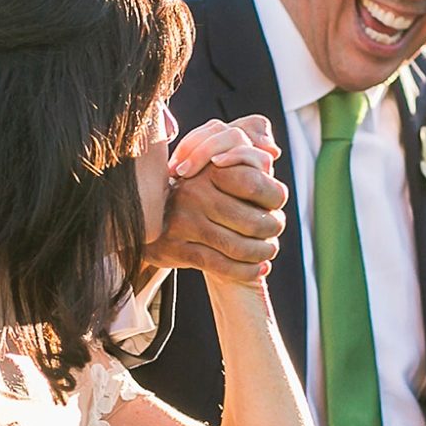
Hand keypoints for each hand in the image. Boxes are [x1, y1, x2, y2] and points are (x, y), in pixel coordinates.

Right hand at [150, 118, 287, 285]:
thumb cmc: (196, 193)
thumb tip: (274, 153)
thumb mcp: (216, 169)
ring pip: (237, 247)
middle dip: (271, 230)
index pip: (254, 183)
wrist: (150, 219)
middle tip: (274, 233)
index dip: (274, 197)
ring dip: (260, 253)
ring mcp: (183, 224)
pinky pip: (219, 265)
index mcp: (207, 170)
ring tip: (268, 252)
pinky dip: (243, 271)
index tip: (276, 206)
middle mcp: (194, 194)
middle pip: (251, 221)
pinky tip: (256, 270)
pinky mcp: (175, 249)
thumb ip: (246, 159)